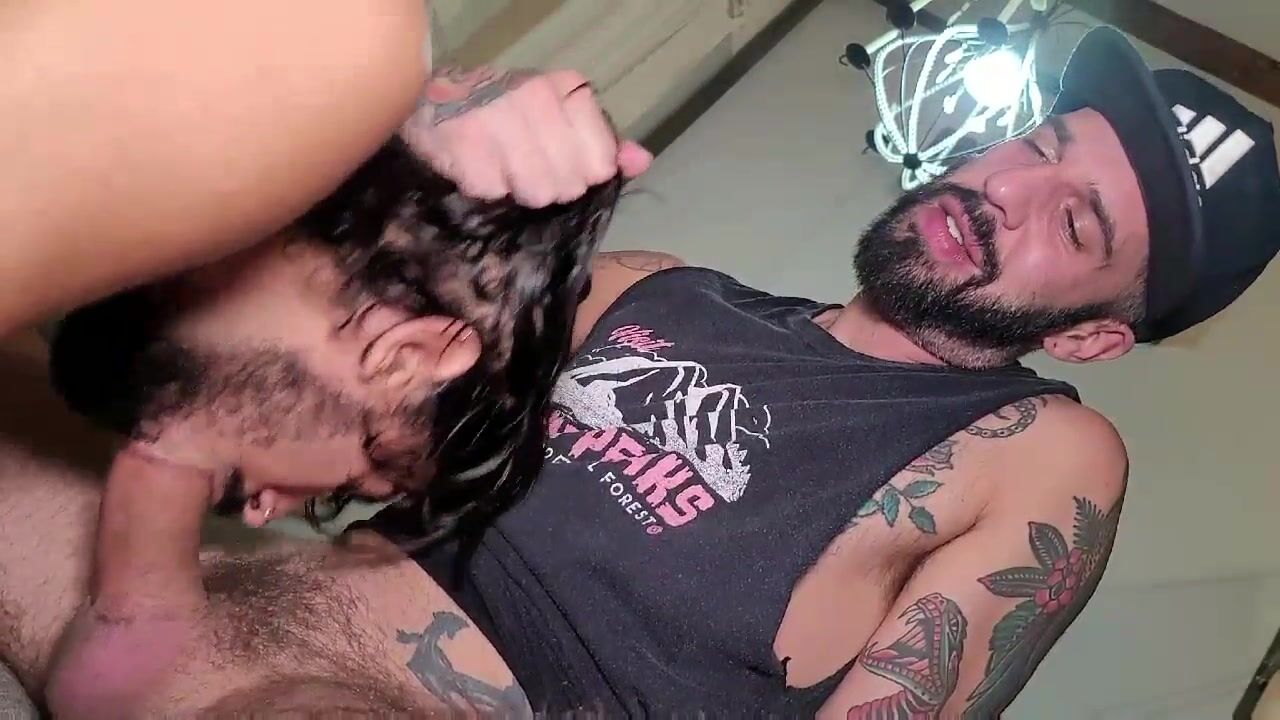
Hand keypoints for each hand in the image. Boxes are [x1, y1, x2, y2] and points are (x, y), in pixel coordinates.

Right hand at [402, 67, 652, 206]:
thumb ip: (602, 142)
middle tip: (522, 167)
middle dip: (548, 187)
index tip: (559, 163)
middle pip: (568, 186)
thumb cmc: (503, 113)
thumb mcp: (558, 118)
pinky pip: (493, 192)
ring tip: (500, 166)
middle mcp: (535, 97)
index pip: (601, 164)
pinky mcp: (462, 141)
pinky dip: (484, 189)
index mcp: (566, 89)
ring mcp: (497, 118)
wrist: (430, 98)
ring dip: (515, 190)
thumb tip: (641, 162)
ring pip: (534, 193)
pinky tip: (474, 167)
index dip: (582, 177)